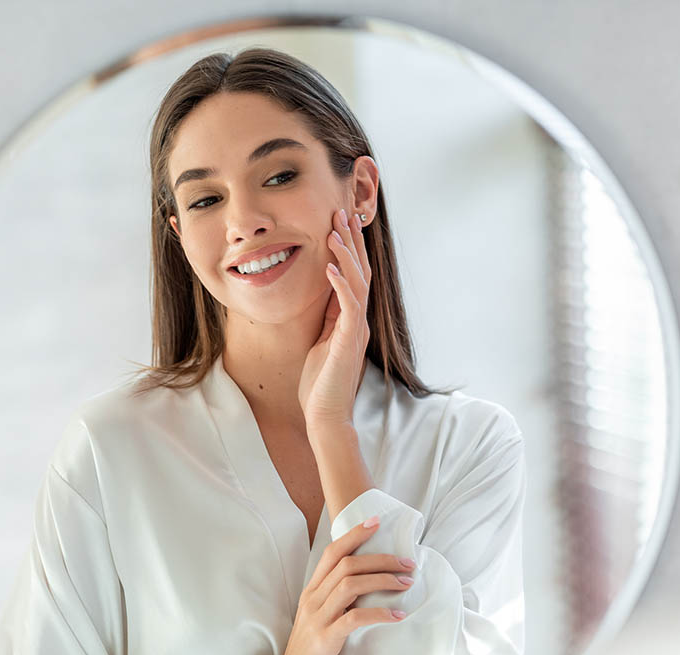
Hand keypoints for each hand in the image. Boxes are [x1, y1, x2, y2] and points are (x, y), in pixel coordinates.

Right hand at [265, 517, 413, 654]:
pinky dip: (379, 612)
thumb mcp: (321, 620)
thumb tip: (368, 583)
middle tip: (408, 563)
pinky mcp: (325, 641)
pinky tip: (398, 614)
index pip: (331, 552)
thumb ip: (337, 601)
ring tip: (407, 583)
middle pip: (347, 564)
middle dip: (380, 558)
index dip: (354, 535)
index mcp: (311, 592)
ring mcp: (317, 619)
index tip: (376, 522)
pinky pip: (354, 618)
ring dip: (383, 580)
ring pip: (351, 585)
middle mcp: (312, 600)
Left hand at [298, 208, 371, 430]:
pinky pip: (348, 306)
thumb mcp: (320, 342)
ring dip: (346, 255)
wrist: (325, 416)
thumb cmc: (319, 384)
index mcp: (350, 320)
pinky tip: (328, 267)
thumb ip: (327, 318)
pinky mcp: (349, 342)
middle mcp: (357, 321)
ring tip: (335, 231)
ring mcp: (356, 330)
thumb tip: (324, 293)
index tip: (340, 223)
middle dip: (351, 242)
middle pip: (360, 272)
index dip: (349, 249)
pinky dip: (339, 284)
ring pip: (357, 283)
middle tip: (342, 212)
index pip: (353, 276)